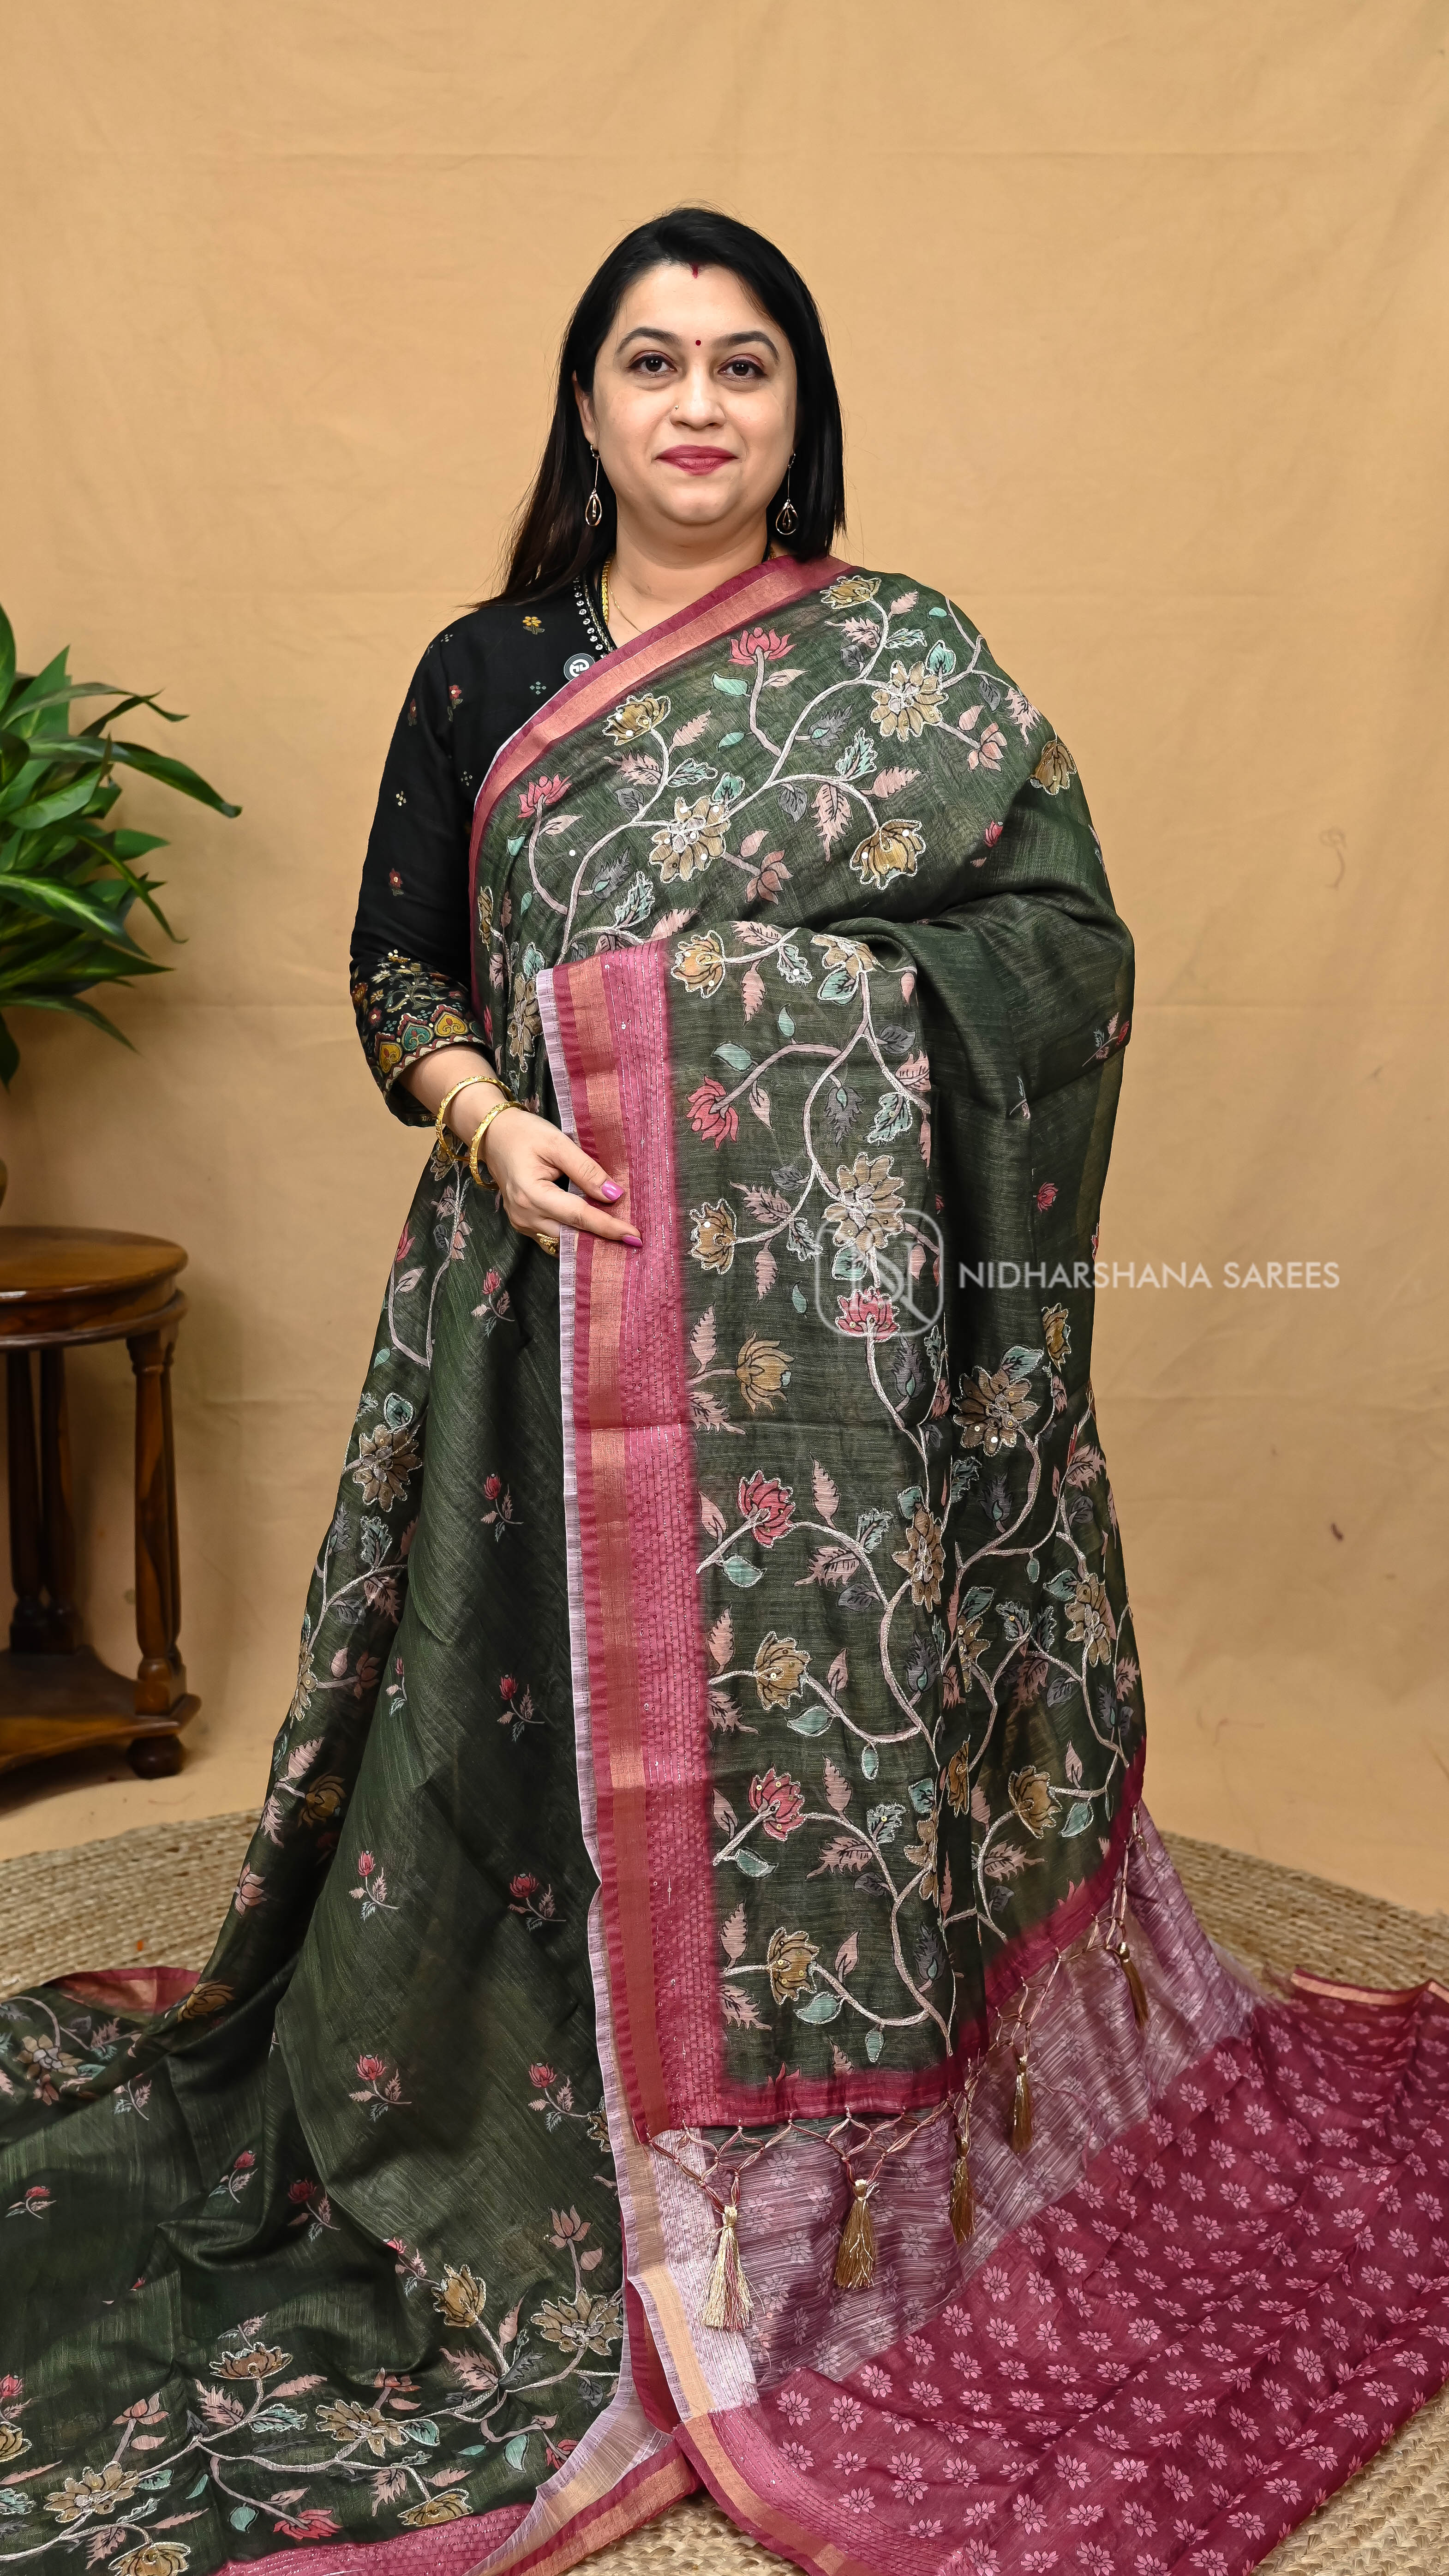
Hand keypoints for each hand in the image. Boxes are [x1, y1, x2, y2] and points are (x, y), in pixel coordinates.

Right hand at [476, 1104, 640, 1249]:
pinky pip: (552, 1237)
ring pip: (562, 1242)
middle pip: (571, 1236)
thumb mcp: (558, 1143)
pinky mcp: (523, 1223)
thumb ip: (586, 1170)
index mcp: (532, 1194)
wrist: (493, 1134)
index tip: (634, 1236)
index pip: (579, 1217)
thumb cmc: (524, 1133)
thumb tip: (614, 1195)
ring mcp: (522, 1222)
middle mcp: (525, 1216)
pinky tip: (593, 1232)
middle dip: (601, 1240)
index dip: (608, 1227)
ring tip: (617, 1237)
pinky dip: (573, 1236)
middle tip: (632, 1240)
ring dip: (588, 1241)